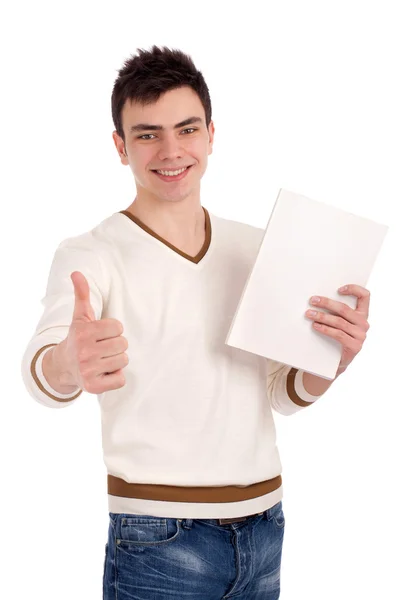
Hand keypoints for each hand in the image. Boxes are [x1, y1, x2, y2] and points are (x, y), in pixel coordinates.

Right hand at [61, 271, 128, 393]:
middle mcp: (84, 352)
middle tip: (102, 348)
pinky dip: (116, 377)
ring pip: (123, 361)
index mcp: (83, 333)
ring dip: (116, 361)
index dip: (112, 330)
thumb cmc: (78, 338)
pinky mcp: (93, 387)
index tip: (100, 335)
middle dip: (116, 345)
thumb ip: (81, 294)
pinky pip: (121, 380)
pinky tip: (103, 373)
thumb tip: (76, 272)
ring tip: (102, 360)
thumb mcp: (79, 316)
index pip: (118, 327)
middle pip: (123, 345)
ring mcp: (88, 371)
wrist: (63, 367)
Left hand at [305, 284, 370, 375]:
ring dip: (322, 316)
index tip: (338, 289)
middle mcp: (364, 323)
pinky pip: (338, 334)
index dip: (354, 289)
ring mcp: (361, 335)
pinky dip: (325, 329)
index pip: (365, 296)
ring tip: (309, 314)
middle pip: (345, 309)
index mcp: (362, 314)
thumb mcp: (338, 322)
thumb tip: (317, 298)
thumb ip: (335, 311)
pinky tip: (315, 326)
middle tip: (313, 300)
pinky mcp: (355, 346)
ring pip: (339, 322)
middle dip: (327, 303)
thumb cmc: (335, 337)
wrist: (335, 361)